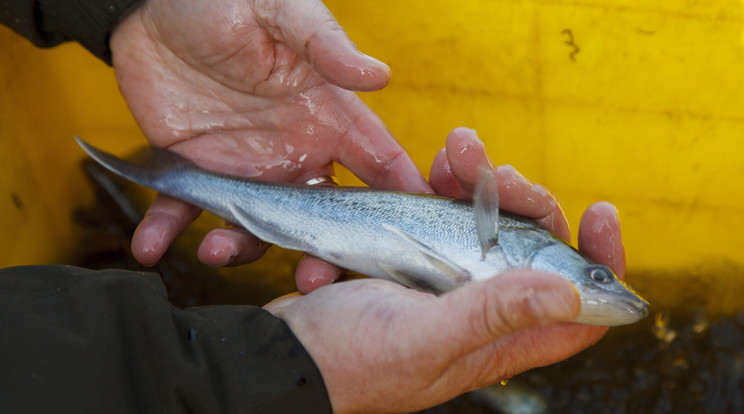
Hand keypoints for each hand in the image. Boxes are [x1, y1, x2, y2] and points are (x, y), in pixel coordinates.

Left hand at [108, 0, 431, 287]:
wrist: (149, 5)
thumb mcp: (280, 11)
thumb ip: (325, 45)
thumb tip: (379, 76)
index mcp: (327, 115)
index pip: (377, 161)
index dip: (398, 198)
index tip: (409, 239)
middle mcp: (293, 150)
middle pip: (321, 216)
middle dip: (321, 253)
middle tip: (313, 280)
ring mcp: (245, 167)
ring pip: (256, 225)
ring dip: (240, 248)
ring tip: (214, 250)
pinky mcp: (194, 170)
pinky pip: (185, 209)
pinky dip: (167, 231)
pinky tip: (150, 245)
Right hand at [265, 127, 624, 412]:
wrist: (281, 350)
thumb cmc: (347, 359)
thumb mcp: (424, 337)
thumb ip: (493, 315)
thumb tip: (571, 292)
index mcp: (497, 339)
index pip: (578, 308)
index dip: (598, 262)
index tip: (598, 211)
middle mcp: (479, 311)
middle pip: (528, 249)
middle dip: (518, 200)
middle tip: (490, 167)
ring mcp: (443, 285)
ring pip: (481, 225)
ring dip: (473, 183)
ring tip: (451, 151)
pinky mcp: (409, 264)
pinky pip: (436, 218)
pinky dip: (428, 191)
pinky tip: (409, 180)